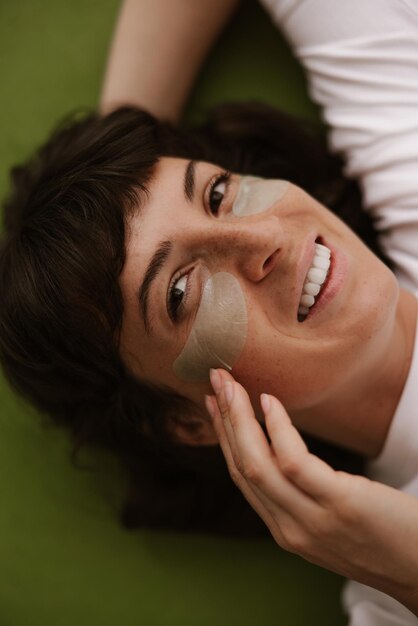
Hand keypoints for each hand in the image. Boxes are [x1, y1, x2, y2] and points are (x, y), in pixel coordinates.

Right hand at [205, 368, 417, 614]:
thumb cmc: (387, 537)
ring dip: (238, 419)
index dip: (223, 437)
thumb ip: (303, 498)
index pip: (242, 477)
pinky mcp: (339, 505)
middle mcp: (290, 529)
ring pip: (257, 465)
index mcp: (286, 530)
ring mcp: (311, 521)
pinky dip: (277, 429)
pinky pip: (295, 462)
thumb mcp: (332, 522)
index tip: (213, 404)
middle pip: (242, 467)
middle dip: (223, 419)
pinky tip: (270, 402)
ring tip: (231, 384)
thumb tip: (285, 455)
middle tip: (215, 380)